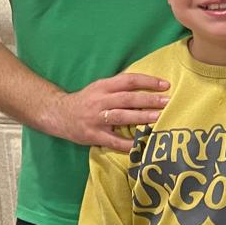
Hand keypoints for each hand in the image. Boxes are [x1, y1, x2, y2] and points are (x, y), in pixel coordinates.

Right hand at [39, 72, 169, 150]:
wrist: (58, 114)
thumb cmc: (86, 100)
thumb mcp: (100, 87)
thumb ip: (120, 86)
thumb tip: (149, 84)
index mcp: (103, 86)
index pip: (128, 80)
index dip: (148, 81)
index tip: (165, 85)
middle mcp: (100, 101)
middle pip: (127, 98)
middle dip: (149, 100)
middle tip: (167, 102)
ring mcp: (96, 119)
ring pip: (121, 116)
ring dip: (141, 117)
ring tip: (158, 117)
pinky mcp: (93, 135)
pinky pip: (113, 140)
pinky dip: (128, 143)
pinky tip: (141, 144)